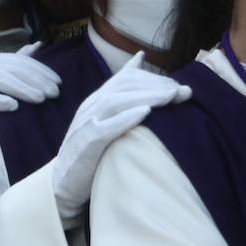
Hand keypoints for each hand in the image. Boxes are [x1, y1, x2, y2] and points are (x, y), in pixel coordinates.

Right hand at [0, 43, 60, 152]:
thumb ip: (15, 61)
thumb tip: (38, 45)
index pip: (20, 61)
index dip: (41, 70)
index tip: (58, 83)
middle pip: (13, 69)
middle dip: (37, 80)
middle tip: (54, 93)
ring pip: (1, 81)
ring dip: (23, 90)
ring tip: (41, 99)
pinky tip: (13, 107)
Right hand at [51, 53, 190, 223]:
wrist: (63, 182)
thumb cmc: (92, 152)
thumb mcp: (107, 122)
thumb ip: (123, 99)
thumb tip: (141, 63)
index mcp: (98, 100)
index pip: (127, 78)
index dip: (155, 79)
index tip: (181, 88)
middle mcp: (91, 107)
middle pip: (124, 86)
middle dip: (156, 86)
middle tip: (182, 92)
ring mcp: (86, 124)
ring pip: (116, 102)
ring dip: (146, 97)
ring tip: (170, 98)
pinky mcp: (85, 144)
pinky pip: (104, 128)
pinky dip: (125, 118)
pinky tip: (144, 113)